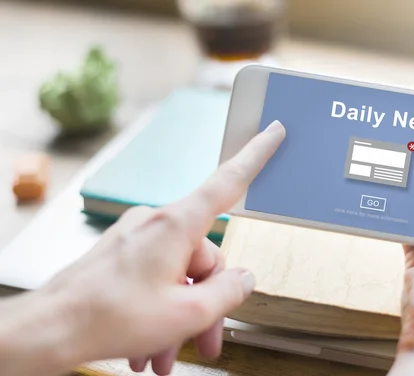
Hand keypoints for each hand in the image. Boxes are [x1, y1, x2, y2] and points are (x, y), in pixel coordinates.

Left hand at [38, 120, 285, 374]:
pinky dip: (159, 311)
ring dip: (180, 317)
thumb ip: (228, 292)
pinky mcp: (123, 255)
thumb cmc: (107, 318)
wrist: (48, 330)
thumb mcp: (186, 314)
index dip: (255, 157)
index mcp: (177, 226)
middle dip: (206, 305)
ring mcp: (137, 239)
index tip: (272, 133)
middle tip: (207, 340)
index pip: (228, 183)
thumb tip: (244, 278)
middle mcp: (157, 224)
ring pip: (179, 275)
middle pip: (205, 257)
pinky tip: (150, 347)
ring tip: (167, 355)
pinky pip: (157, 278)